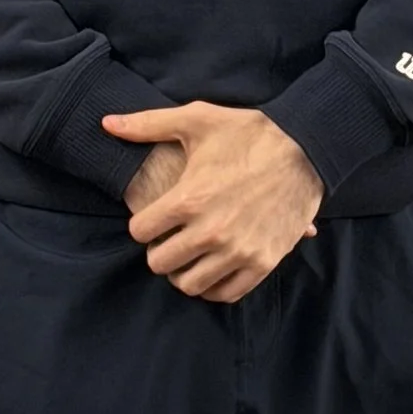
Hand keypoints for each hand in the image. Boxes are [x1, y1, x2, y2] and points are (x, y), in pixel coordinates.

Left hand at [106, 101, 322, 302]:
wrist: (306, 149)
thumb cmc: (249, 133)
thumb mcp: (197, 120)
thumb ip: (148, 125)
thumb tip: (106, 124)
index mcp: (188, 198)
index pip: (140, 232)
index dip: (141, 225)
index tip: (152, 220)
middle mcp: (210, 230)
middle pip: (160, 263)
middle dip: (159, 251)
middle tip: (168, 240)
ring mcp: (238, 250)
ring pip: (189, 284)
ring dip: (184, 272)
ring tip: (188, 256)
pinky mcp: (263, 262)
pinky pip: (226, 293)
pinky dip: (214, 286)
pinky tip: (211, 269)